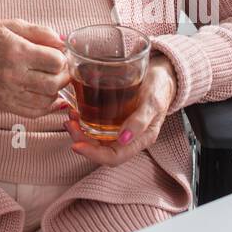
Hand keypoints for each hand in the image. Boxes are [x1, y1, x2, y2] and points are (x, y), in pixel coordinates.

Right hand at [0, 19, 69, 117]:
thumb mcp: (12, 25)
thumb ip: (40, 32)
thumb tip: (63, 43)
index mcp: (16, 51)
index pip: (55, 62)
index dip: (62, 58)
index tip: (58, 55)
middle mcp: (12, 74)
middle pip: (53, 83)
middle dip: (63, 76)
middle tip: (59, 69)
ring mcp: (8, 92)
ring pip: (46, 100)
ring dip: (55, 91)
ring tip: (50, 79)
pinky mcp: (4, 104)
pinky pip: (34, 113)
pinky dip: (46, 107)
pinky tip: (47, 96)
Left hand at [59, 54, 177, 164]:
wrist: (162, 74)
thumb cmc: (160, 88)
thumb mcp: (153, 102)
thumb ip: (141, 121)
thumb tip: (124, 139)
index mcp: (140, 139)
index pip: (114, 157)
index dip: (93, 155)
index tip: (76, 145)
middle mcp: (128, 137)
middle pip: (101, 149)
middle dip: (81, 141)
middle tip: (69, 124)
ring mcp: (120, 128)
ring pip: (95, 139)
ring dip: (80, 132)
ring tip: (70, 117)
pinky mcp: (114, 117)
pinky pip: (96, 125)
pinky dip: (83, 121)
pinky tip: (76, 110)